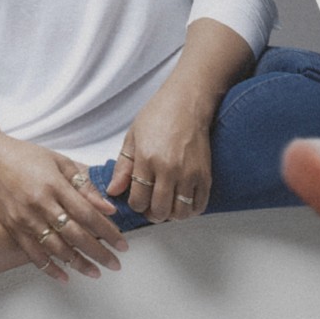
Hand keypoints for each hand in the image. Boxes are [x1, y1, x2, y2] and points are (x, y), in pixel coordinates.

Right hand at [0, 119, 123, 279]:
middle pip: (75, 234)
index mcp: (54, 185)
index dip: (107, 231)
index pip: (87, 214)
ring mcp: (24, 218)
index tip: (122, 244)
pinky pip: (32, 253)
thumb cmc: (26, 156)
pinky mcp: (12, 227)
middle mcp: (40, 204)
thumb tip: (107, 208)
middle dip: (98, 252)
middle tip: (115, 264)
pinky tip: (64, 276)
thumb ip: (85, 185)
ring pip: (56, 248)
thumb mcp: (61, 162)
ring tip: (95, 273)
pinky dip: (49, 267)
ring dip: (78, 263)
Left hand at [103, 76, 223, 229]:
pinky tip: (182, 202)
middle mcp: (170, 169)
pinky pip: (199, 205)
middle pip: (160, 211)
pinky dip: (190, 210)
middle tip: (150, 206)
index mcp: (147, 160)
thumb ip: (122, 167)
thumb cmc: (158, 116)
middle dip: (152, 214)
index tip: (136, 199)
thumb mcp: (132, 138)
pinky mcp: (205, 174)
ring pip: (180, 212)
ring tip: (166, 205)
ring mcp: (190, 173)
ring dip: (171, 214)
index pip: (138, 200)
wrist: (187, 103)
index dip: (135, 205)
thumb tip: (113, 191)